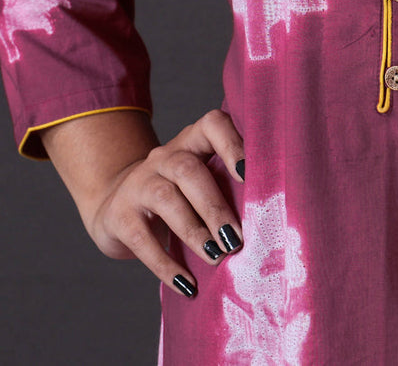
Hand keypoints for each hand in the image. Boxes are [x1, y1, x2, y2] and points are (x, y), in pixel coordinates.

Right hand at [50, 108, 244, 298]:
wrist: (115, 205)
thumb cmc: (179, 195)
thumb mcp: (201, 181)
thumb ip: (227, 186)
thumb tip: (269, 219)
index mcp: (192, 142)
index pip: (213, 124)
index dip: (232, 144)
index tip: (249, 174)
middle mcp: (163, 156)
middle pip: (189, 171)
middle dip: (215, 207)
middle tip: (237, 238)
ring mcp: (138, 183)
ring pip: (167, 200)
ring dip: (195, 231)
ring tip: (217, 257)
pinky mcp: (119, 215)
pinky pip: (143, 239)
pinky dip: (166, 265)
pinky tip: (187, 285)